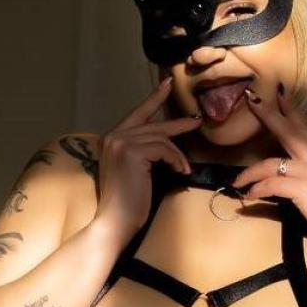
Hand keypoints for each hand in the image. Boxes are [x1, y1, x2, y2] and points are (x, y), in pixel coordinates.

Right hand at [95, 78, 200, 243]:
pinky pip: (163, 149)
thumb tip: (165, 140)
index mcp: (111, 140)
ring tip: (184, 168)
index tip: (167, 86)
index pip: (137, 115)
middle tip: (196, 119)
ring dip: (177, 154)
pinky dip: (176, 159)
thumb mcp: (134, 171)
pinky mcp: (132, 152)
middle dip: (177, 123)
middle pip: (152, 124)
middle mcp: (113, 137)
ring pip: (160, 138)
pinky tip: (181, 171)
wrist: (115, 221)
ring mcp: (120, 142)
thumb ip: (142, 152)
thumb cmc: (127, 203)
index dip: (154, 100)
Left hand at [231, 85, 306, 254]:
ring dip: (250, 172)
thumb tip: (292, 174)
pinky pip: (271, 184)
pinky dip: (257, 189)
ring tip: (237, 181)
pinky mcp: (303, 189)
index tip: (279, 94)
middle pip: (288, 130)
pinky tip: (249, 196)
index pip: (304, 126)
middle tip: (251, 99)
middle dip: (268, 114)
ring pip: (271, 163)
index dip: (290, 109)